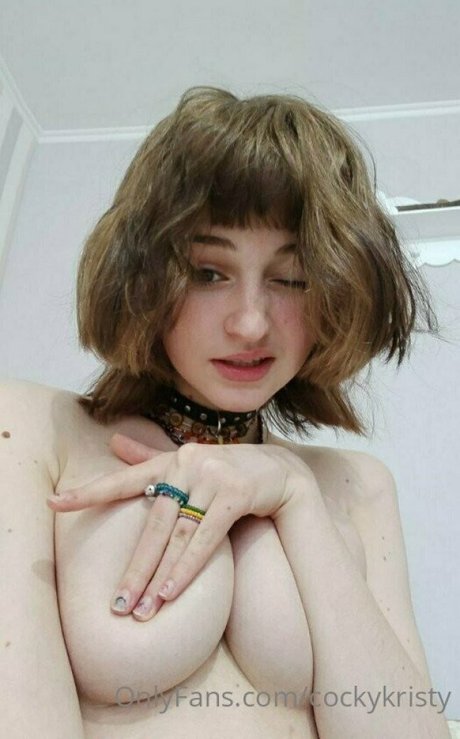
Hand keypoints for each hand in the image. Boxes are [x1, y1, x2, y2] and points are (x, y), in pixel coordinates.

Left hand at [47, 433, 315, 620]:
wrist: (282, 471)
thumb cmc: (230, 471)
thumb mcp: (189, 464)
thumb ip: (150, 458)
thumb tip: (112, 441)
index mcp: (172, 460)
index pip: (125, 479)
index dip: (89, 492)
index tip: (54, 503)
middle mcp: (187, 463)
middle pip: (152, 524)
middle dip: (134, 568)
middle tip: (117, 604)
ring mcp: (212, 476)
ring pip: (177, 536)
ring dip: (158, 577)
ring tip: (141, 610)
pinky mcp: (235, 493)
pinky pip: (205, 538)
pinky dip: (187, 567)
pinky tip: (171, 592)